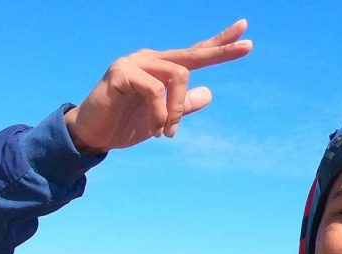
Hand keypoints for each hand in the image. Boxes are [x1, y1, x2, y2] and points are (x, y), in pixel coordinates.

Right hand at [64, 19, 251, 154]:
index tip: (245, 31)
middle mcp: (149, 59)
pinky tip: (155, 129)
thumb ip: (183, 107)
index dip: (219, 45)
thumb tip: (209, 92)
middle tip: (248, 46)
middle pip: (191, 55)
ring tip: (167, 133)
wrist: (92, 135)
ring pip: (177, 75)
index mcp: (160, 68)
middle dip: (220, 52)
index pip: (194, 53)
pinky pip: (154, 89)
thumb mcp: (161, 119)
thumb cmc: (124, 124)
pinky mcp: (120, 73)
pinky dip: (160, 113)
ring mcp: (134, 62)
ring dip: (177, 110)